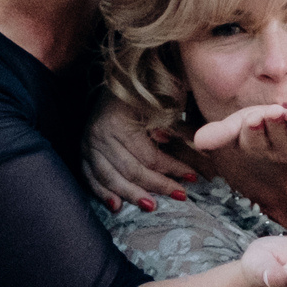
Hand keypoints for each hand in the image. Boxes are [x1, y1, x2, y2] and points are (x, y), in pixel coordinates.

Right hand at [84, 98, 198, 211]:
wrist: (116, 80)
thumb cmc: (144, 92)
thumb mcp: (163, 104)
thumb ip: (179, 130)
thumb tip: (204, 152)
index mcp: (121, 121)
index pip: (149, 156)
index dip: (172, 168)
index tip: (192, 178)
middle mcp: (101, 134)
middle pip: (130, 170)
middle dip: (156, 185)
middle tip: (179, 195)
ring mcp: (88, 144)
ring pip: (110, 178)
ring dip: (131, 194)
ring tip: (151, 206)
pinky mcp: (82, 151)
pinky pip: (90, 177)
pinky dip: (102, 193)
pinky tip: (116, 206)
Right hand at [193, 102, 286, 177]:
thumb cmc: (268, 127)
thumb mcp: (242, 125)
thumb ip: (223, 131)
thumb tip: (196, 142)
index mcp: (261, 146)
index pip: (254, 142)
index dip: (254, 131)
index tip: (252, 118)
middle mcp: (283, 149)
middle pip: (277, 137)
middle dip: (275, 124)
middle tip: (274, 112)